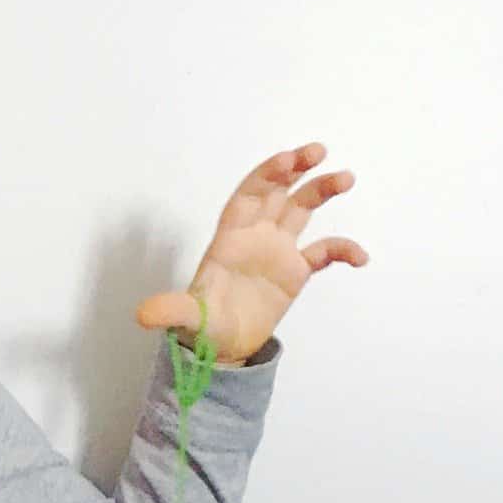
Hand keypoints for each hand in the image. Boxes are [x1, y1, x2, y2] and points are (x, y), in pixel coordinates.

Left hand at [134, 143, 367, 364]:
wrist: (220, 349)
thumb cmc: (200, 327)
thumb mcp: (186, 320)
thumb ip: (170, 312)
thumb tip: (143, 316)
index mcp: (229, 239)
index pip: (248, 196)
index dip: (266, 176)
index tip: (287, 161)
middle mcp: (255, 236)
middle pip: (277, 192)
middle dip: (295, 169)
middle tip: (318, 152)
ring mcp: (277, 251)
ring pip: (301, 209)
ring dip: (322, 190)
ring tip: (346, 178)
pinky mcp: (295, 272)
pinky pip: (323, 252)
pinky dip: (341, 250)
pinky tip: (360, 258)